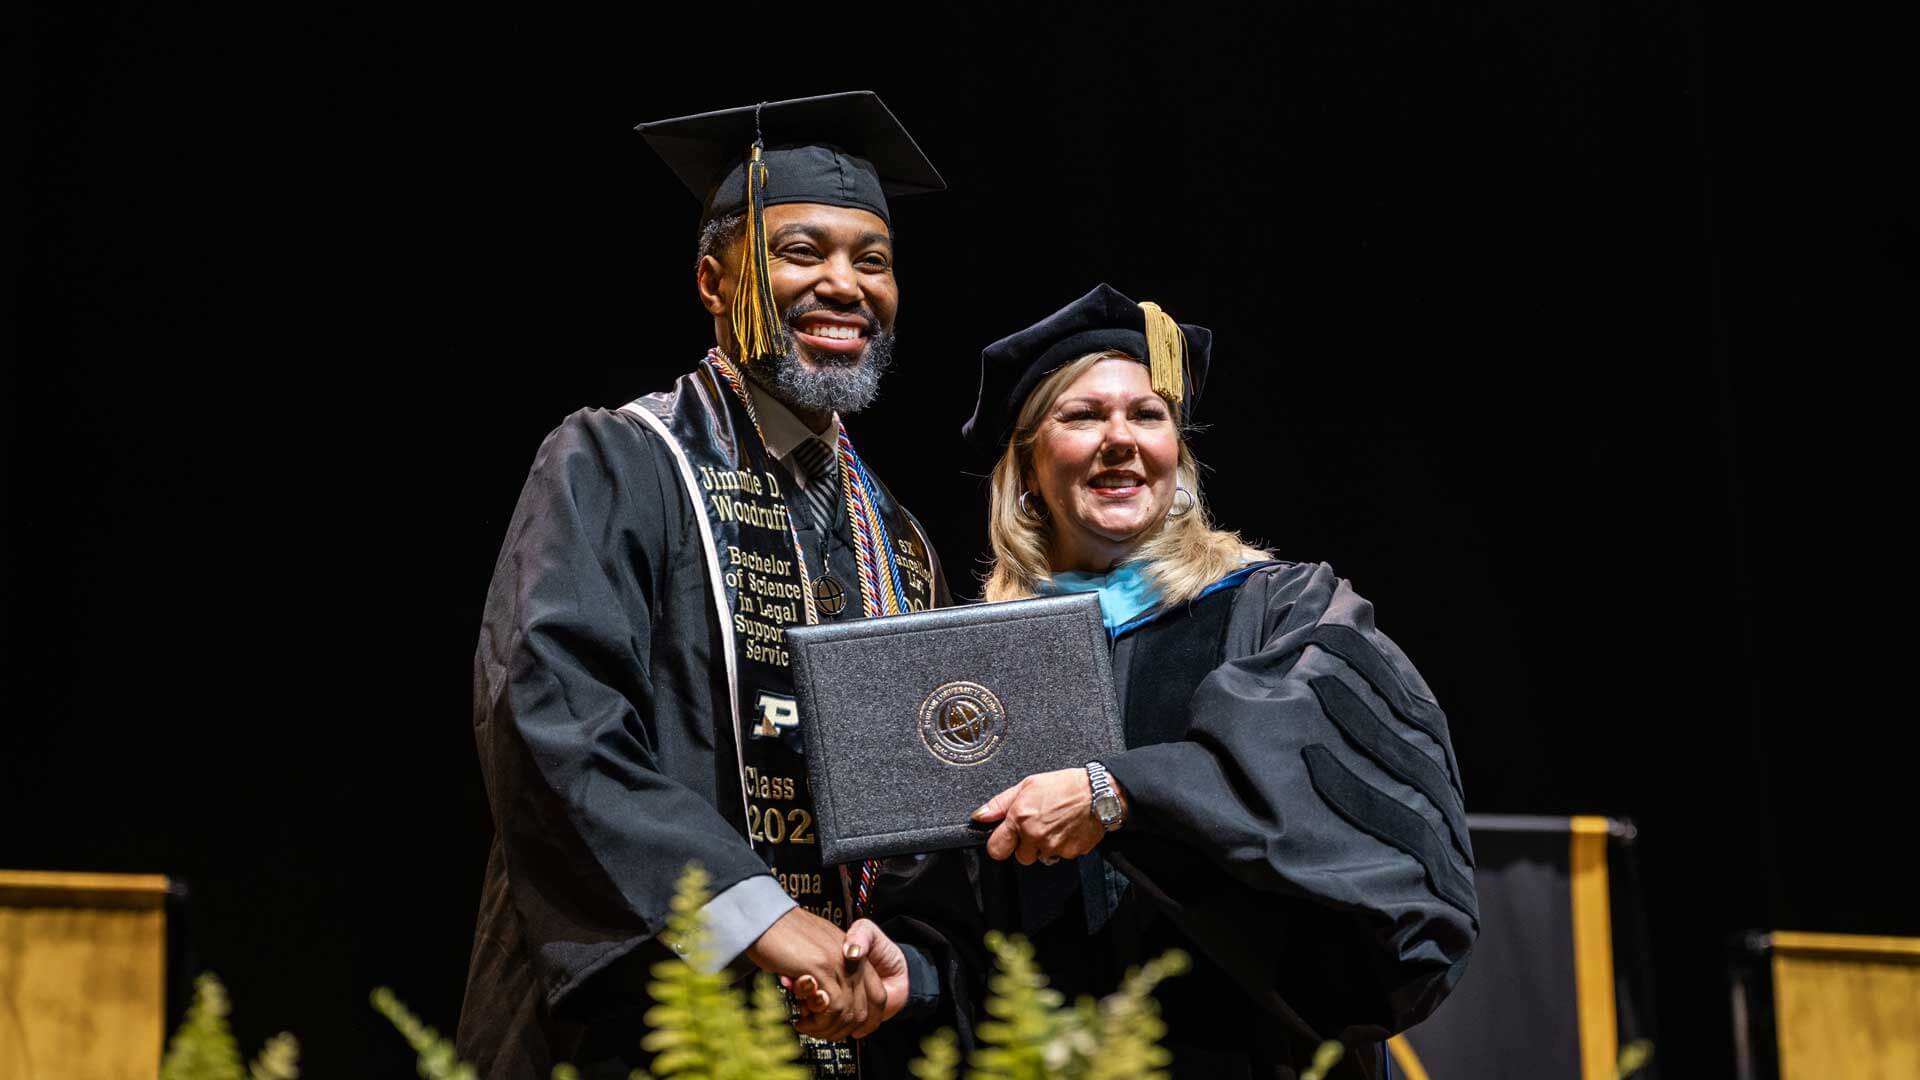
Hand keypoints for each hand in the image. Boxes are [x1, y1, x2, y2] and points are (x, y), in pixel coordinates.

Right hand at [744, 908, 884, 1039]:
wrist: (766, 917)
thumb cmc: (784, 935)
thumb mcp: (818, 953)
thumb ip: (829, 973)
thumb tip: (828, 1002)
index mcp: (854, 953)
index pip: (877, 994)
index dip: (870, 1019)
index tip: (855, 1032)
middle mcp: (850, 958)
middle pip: (863, 1008)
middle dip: (842, 1030)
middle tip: (821, 1032)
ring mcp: (838, 962)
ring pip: (847, 1012)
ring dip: (826, 1028)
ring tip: (807, 1026)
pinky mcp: (821, 968)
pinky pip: (831, 1007)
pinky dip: (817, 1022)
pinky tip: (802, 1020)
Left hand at [970, 768, 1124, 863]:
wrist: (1099, 793)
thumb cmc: (1064, 785)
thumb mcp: (1028, 785)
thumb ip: (1001, 803)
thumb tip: (980, 816)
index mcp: (1020, 818)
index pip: (996, 849)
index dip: (1001, 844)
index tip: (1007, 839)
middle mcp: (1034, 835)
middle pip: (1021, 857)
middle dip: (1026, 846)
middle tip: (1038, 828)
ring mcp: (1053, 847)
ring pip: (1041, 858)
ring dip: (1045, 847)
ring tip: (1055, 827)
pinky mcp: (1070, 853)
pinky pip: (1060, 857)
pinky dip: (1062, 847)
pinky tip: (1067, 830)